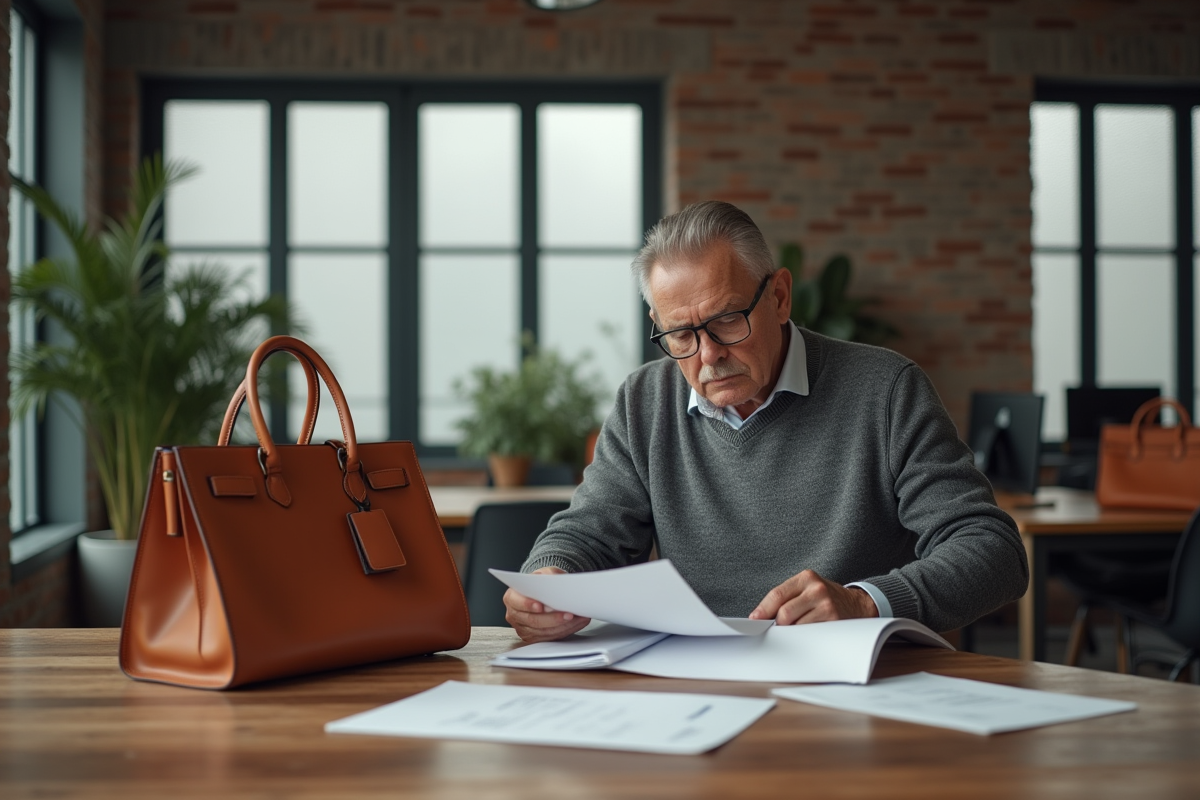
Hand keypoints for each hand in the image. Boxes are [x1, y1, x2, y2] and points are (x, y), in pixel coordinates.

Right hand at [503, 567, 591, 642]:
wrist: (543, 592)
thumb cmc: (542, 583)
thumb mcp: (544, 573)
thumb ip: (548, 575)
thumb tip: (556, 582)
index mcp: (512, 597)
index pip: (517, 603)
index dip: (528, 605)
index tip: (540, 606)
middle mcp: (514, 615)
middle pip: (533, 620)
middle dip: (553, 618)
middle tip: (568, 614)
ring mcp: (523, 628)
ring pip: (543, 632)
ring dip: (563, 626)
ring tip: (578, 618)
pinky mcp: (534, 637)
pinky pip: (550, 637)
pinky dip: (566, 630)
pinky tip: (576, 623)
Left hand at [748, 569, 878, 624]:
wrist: (858, 605)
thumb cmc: (826, 599)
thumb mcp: (807, 589)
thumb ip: (787, 598)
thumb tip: (761, 616)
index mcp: (806, 578)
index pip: (777, 594)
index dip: (763, 610)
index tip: (754, 620)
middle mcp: (817, 590)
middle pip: (785, 613)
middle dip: (778, 624)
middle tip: (778, 629)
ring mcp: (827, 605)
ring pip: (796, 626)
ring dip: (791, 633)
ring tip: (796, 631)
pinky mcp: (834, 621)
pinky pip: (810, 634)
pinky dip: (804, 637)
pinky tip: (806, 636)